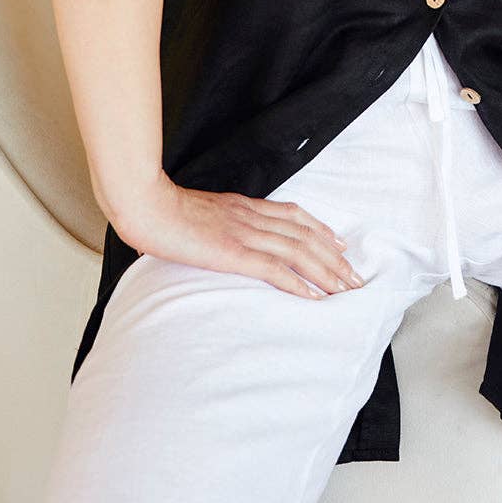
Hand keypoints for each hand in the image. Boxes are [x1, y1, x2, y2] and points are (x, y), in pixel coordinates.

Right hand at [112, 171, 365, 298]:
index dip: (321, 229)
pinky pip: (274, 269)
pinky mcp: (233, 252)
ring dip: (326, 272)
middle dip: (334, 257)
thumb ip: (218, 222)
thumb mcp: (200, 212)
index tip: (339, 243)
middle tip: (355, 276)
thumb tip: (220, 236)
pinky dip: (299, 283)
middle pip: (305, 235)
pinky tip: (314, 296)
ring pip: (298, 252)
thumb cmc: (162, 212)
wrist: (146, 205)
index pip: (294, 215)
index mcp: (244, 206)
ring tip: (345, 289)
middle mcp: (251, 217)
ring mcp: (244, 233)